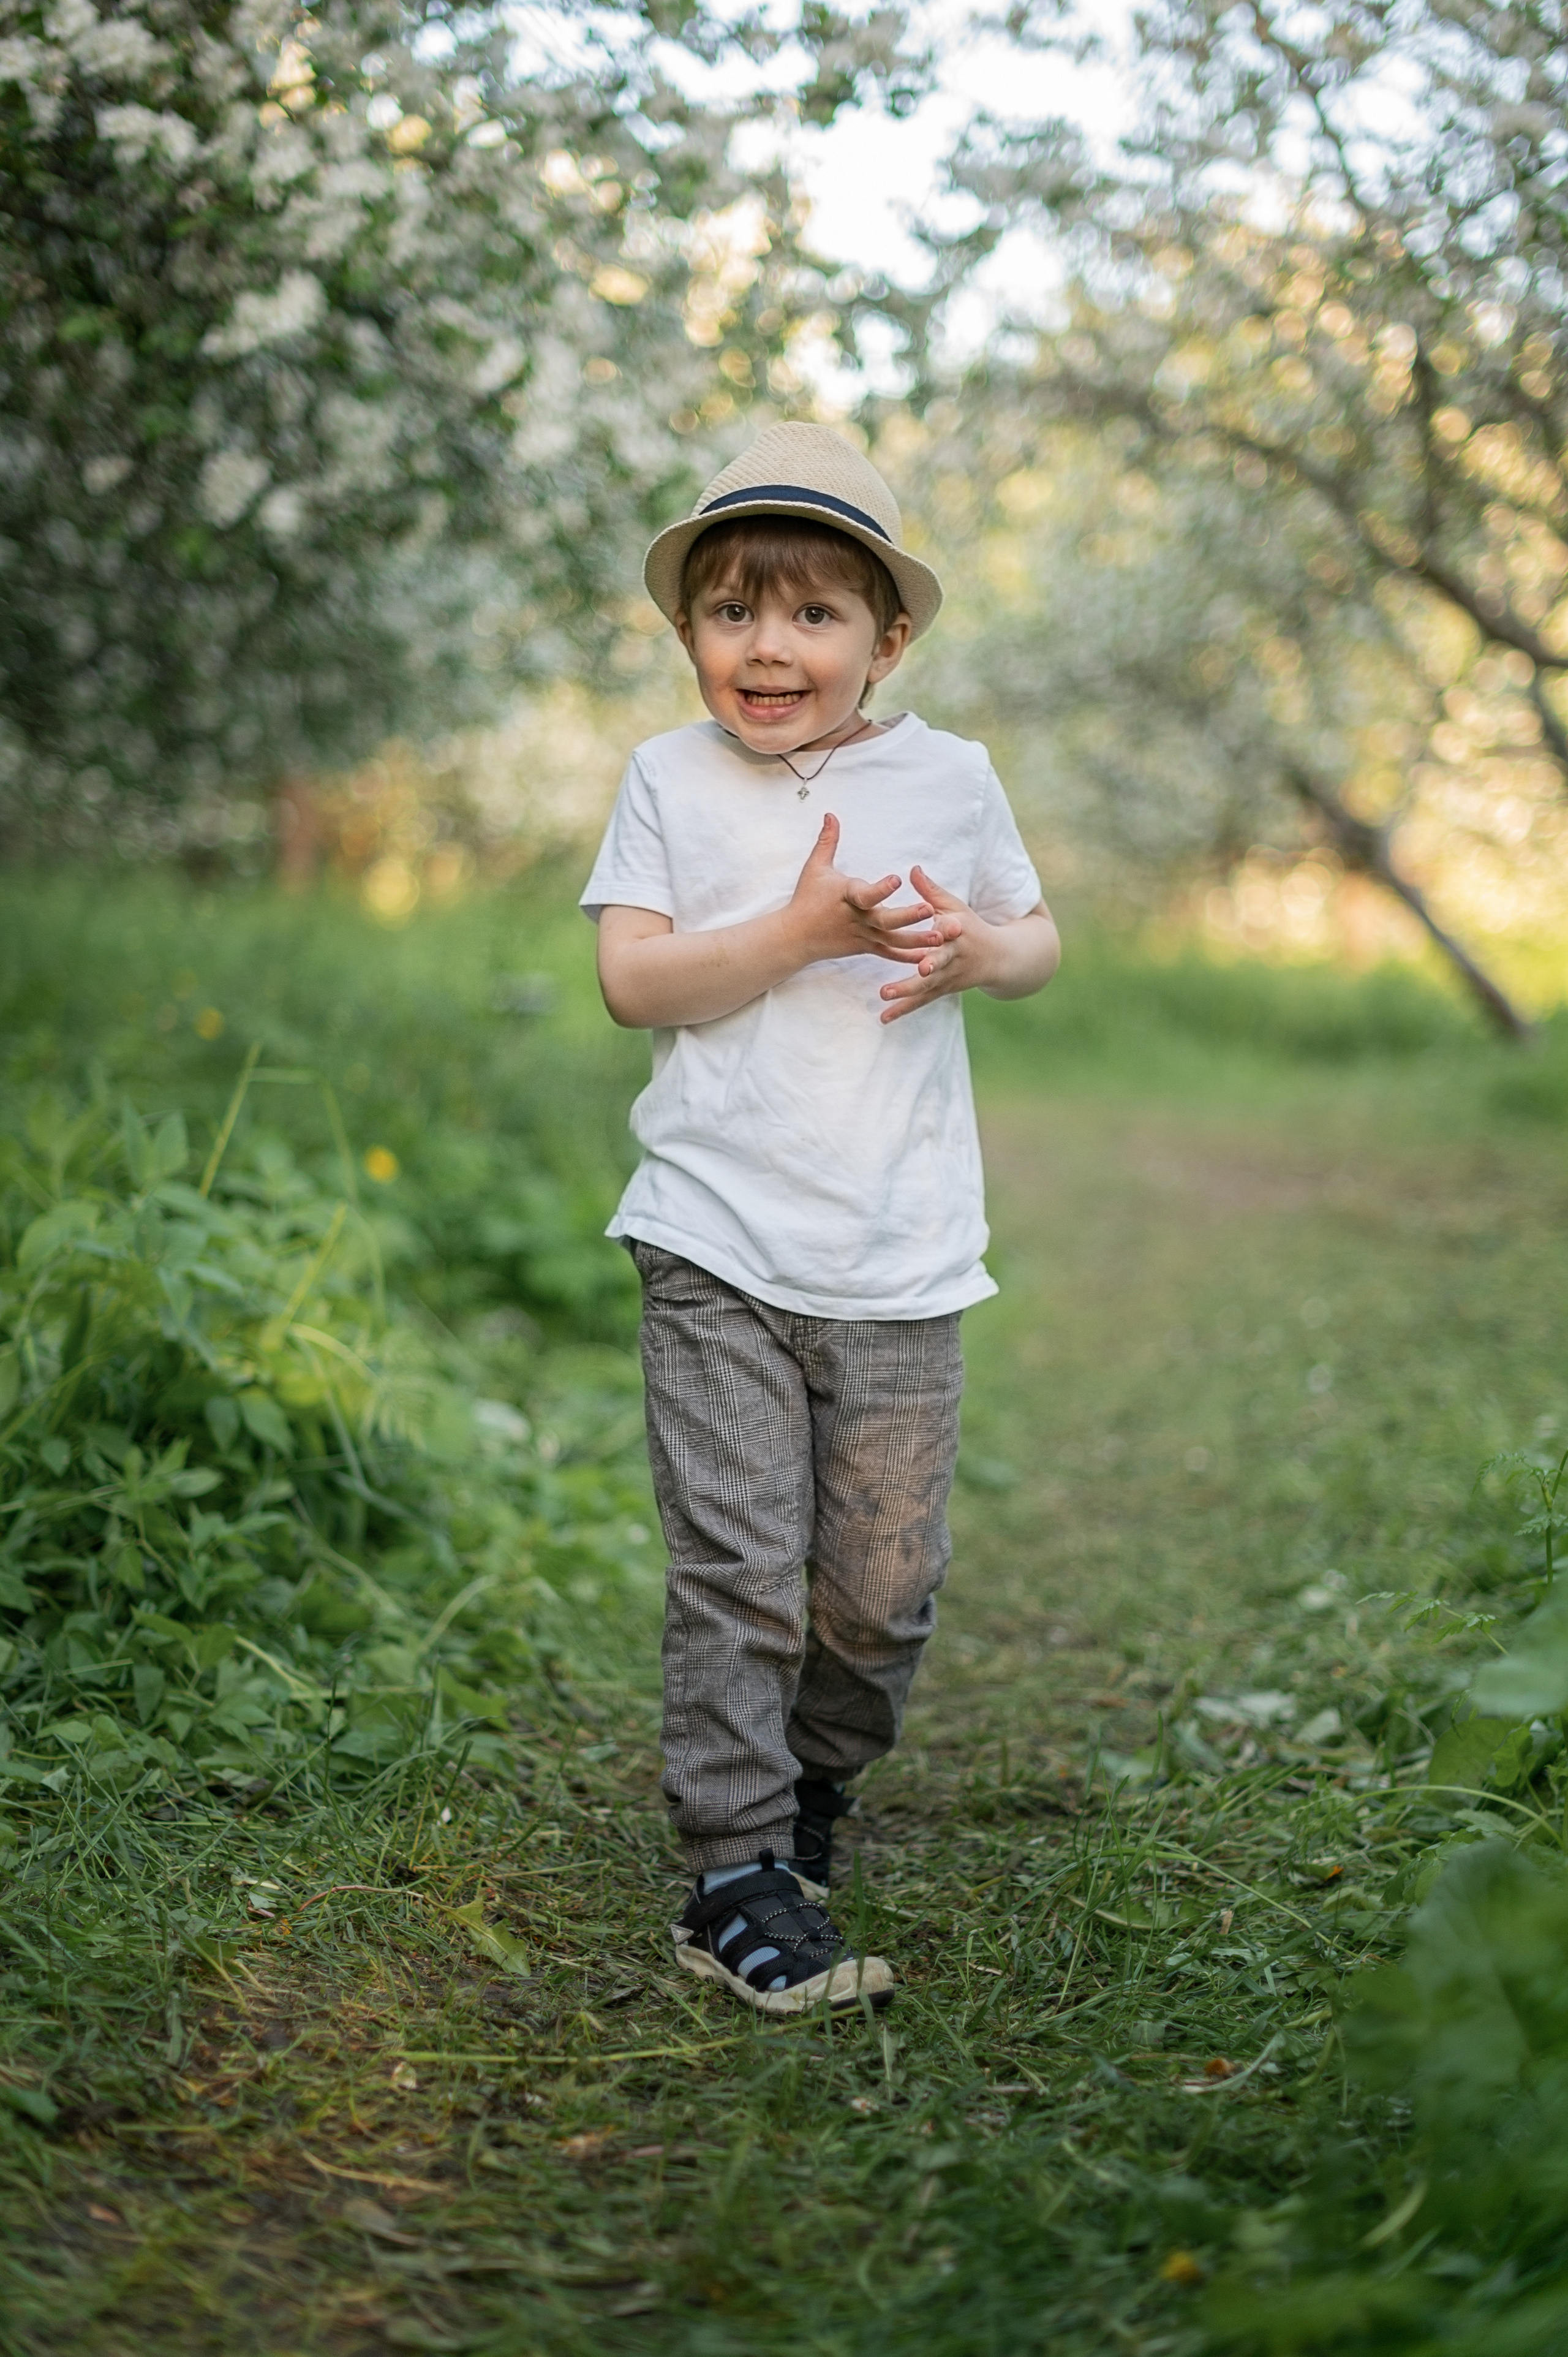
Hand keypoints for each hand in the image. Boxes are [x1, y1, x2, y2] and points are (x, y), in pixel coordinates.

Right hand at [786, 814, 940, 966]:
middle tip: (929, 909)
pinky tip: (927, 957)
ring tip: (940, 936)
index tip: (897, 879)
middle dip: (908, 916)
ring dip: (916, 939)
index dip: (880, 888)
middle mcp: (857, 918)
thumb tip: (831, 814)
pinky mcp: (865, 947)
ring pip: (891, 940)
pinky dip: (906, 957)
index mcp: (847, 896)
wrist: (795, 937)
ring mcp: (862, 935)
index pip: (865, 893)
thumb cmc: (806, 899)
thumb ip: (827, 841)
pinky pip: (888, 954)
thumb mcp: (815, 868)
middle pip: (884, 919)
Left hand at [875, 866, 1000, 1022]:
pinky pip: (921, 1001)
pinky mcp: (942, 990)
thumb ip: (932, 892)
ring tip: (885, 994)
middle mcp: (953, 956)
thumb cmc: (971, 927)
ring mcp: (948, 976)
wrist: (998, 959)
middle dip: (930, 965)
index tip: (941, 926)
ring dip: (907, 991)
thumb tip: (913, 869)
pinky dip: (903, 1010)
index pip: (950, 929)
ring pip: (928, 985)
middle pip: (941, 961)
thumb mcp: (955, 907)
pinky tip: (884, 1018)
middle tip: (919, 969)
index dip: (946, 928)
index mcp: (956, 932)